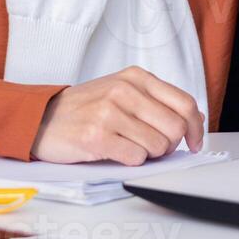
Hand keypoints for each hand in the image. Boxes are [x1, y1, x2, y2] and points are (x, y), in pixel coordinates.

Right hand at [29, 66, 204, 164]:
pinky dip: (131, 161)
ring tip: (130, 147)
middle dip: (170, 145)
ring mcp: (110, 112)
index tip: (195, 143)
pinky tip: (116, 152)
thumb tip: (195, 119)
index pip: (185, 103)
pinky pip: (136, 158)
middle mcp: (124, 90)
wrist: (42, 118)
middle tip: (154, 149)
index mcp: (136, 77)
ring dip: (149, 155)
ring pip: (157, 146)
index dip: (196, 128)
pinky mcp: (97, 136)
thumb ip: (158, 102)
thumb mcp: (123, 92)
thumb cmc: (86, 107)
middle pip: (175, 127)